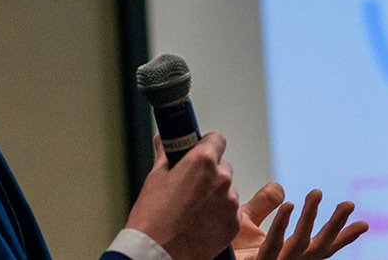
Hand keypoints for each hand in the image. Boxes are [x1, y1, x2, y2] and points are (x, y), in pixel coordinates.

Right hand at [125, 133, 239, 259]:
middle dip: (209, 172)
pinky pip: (230, 211)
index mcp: (202, 162)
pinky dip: (219, 214)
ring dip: (215, 194)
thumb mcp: (155, 178)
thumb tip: (163, 140)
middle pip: (222, 166)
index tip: (198, 152)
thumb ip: (165, 154)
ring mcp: (230, 203)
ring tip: (193, 208)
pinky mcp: (234, 224)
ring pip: (227, 189)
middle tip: (189, 186)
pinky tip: (200, 221)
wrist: (159, 252)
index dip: (205, 145)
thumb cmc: (153, 217)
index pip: (216, 139)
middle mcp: (221, 179)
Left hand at [233, 184, 367, 259]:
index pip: (321, 247)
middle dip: (336, 227)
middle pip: (318, 249)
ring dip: (311, 218)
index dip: (343, 236)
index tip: (364, 223)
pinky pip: (272, 246)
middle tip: (348, 204)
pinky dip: (282, 225)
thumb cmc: (223, 248)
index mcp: (286, 255)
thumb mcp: (247, 221)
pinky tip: (289, 206)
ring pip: (300, 245)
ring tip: (316, 193)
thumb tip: (281, 188)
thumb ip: (264, 205)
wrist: (200, 259)